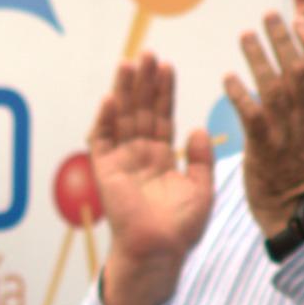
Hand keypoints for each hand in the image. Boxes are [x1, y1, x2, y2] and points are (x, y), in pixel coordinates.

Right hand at [90, 52, 215, 304]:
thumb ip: (200, 157)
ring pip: (121, 118)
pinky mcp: (105, 172)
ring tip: (128, 64)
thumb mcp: (201, 187)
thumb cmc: (181, 227)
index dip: (164, 91)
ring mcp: (121, 162)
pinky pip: (102, 141)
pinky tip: (110, 98)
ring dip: (123, 91)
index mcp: (162, 158)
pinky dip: (104, 120)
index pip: (162, 116)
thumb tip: (200, 129)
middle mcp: (140, 155)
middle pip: (140, 110)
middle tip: (147, 53)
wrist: (160, 250)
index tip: (167, 66)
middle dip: (143, 82)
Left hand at [224, 13, 303, 235]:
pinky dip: (240, 93)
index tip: (300, 19)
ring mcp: (287, 132)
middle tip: (268, 14)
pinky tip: (228, 77)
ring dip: (259, 57)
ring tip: (245, 34)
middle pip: (297, 68)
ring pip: (273, 85)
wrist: (303, 215)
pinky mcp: (264, 147)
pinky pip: (251, 114)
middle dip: (283, 38)